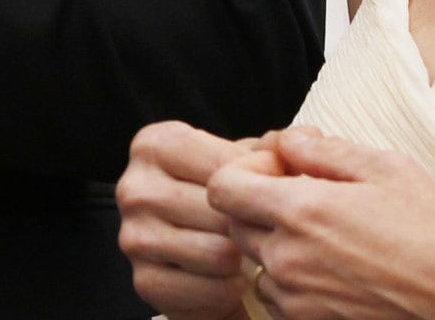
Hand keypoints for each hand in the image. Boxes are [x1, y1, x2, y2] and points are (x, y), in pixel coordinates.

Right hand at [118, 120, 264, 317]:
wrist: (199, 261)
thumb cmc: (223, 203)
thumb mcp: (242, 163)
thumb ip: (268, 150)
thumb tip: (299, 144)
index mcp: (154, 144)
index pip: (225, 166)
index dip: (261, 183)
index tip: (270, 192)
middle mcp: (134, 187)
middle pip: (220, 211)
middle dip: (249, 224)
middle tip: (257, 229)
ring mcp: (134, 236)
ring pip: (218, 252)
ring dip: (241, 260)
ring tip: (242, 253)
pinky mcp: (145, 281)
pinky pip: (210, 290)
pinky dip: (229, 289)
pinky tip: (226, 278)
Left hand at [209, 124, 434, 318]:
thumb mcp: (386, 167)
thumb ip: (322, 150)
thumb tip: (284, 140)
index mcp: (301, 211)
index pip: (221, 188)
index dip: (244, 171)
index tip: (280, 169)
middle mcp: (289, 260)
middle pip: (236, 226)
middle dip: (262, 206)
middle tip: (311, 199)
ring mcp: (299, 302)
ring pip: (259, 266)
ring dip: (279, 248)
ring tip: (331, 239)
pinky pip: (282, 301)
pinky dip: (298, 284)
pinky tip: (342, 271)